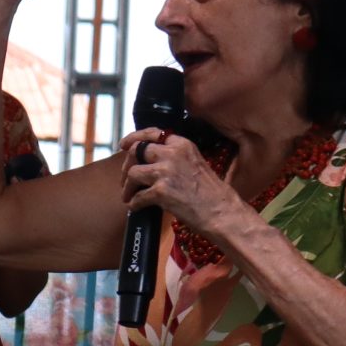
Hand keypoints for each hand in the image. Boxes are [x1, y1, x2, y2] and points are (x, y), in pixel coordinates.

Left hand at [116, 128, 246, 239]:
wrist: (221, 211)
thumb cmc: (210, 192)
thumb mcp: (195, 163)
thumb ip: (175, 158)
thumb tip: (151, 161)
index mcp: (182, 144)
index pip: (152, 134)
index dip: (134, 138)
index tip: (124, 145)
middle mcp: (172, 154)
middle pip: (137, 151)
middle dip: (126, 166)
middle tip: (126, 179)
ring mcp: (166, 172)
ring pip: (132, 173)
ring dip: (127, 187)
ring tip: (129, 196)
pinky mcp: (161, 192)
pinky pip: (137, 197)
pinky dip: (134, 203)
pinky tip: (136, 207)